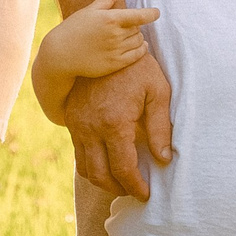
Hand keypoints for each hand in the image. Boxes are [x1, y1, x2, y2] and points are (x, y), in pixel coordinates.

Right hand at [42, 0, 160, 80]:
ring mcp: (116, 51)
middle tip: (127, 25)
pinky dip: (141, 50)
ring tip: (131, 35)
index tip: (157, 12)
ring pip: (139, 42)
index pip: (139, 16)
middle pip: (138, 29)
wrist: (60, 55)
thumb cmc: (73, 28)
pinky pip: (137, 56)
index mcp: (110, 19)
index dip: (151, 14)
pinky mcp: (115, 64)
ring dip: (138, 38)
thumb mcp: (89, 10)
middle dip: (135, 26)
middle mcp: (115, 35)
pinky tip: (140, 47)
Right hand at [66, 50, 172, 198]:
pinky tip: (107, 164)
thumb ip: (160, 128)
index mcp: (114, 123)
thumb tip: (164, 159)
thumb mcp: (157, 91)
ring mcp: (77, 124)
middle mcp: (90, 128)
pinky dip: (90, 166)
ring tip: (121, 183)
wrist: (102, 41)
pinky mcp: (71, 119)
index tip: (147, 194)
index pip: (124, 170)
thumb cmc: (137, 66)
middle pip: (100, 175)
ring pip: (84, 168)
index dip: (136, 187)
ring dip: (102, 181)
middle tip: (135, 192)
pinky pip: (77, 153)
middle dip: (119, 189)